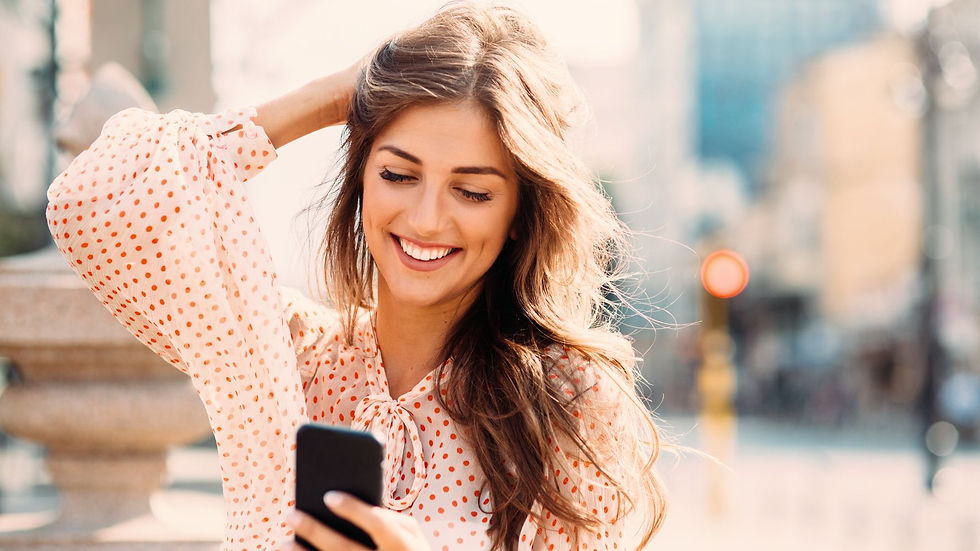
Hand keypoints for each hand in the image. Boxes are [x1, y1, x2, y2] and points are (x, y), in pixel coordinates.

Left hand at [286, 492, 431, 550]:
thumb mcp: (412, 534)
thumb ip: (390, 518)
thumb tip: (357, 507)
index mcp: (402, 545)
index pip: (377, 524)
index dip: (353, 509)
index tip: (328, 496)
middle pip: (344, 548)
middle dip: (315, 531)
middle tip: (291, 513)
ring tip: (283, 542)